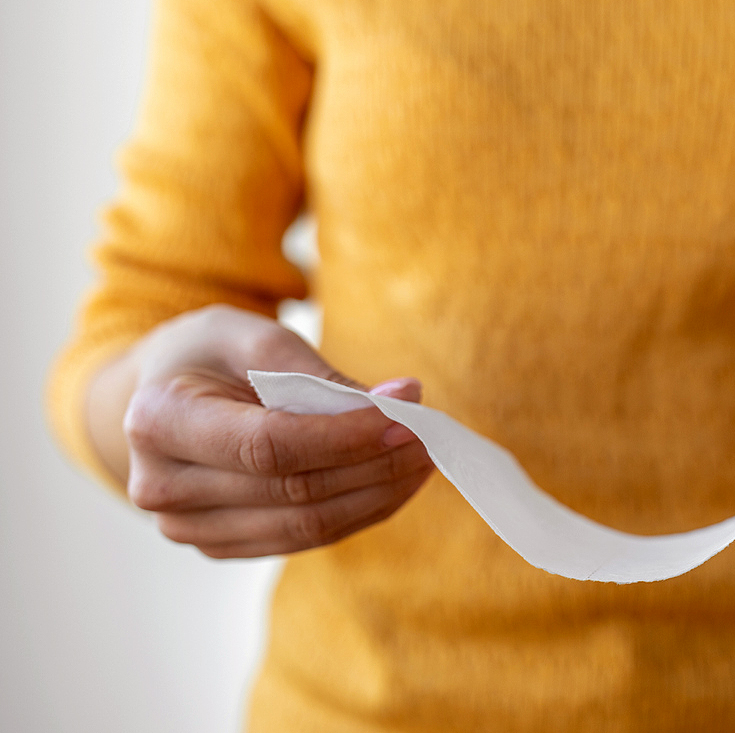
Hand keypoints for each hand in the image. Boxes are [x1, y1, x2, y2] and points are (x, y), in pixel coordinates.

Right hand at [103, 304, 432, 557]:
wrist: (161, 395)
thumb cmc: (209, 355)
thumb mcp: (253, 336)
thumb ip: (319, 372)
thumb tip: (399, 399)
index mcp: (157, 420)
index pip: (268, 446)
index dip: (344, 438)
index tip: (405, 418)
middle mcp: (161, 486)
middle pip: (293, 491)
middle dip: (375, 464)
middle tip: (430, 434)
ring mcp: (188, 528)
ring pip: (305, 527)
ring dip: (378, 494)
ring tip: (424, 458)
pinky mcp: (221, 545)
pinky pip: (304, 540)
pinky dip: (359, 511)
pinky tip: (395, 481)